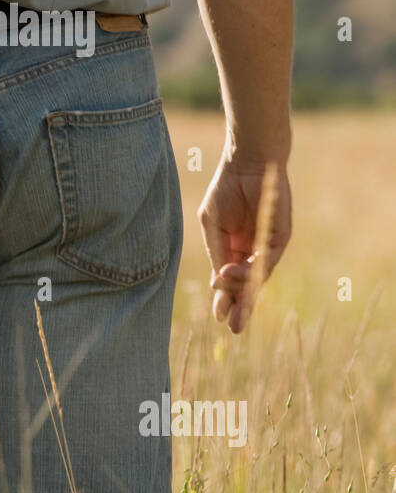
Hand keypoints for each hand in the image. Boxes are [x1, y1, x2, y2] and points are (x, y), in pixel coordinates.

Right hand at [198, 152, 291, 334]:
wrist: (247, 162)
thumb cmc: (225, 190)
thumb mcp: (212, 227)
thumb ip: (216, 254)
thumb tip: (216, 282)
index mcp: (232, 251)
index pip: (229, 282)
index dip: (224, 300)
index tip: (218, 318)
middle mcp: (251, 251)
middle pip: (248, 286)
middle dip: (241, 308)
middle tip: (234, 329)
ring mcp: (267, 244)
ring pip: (258, 276)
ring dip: (243, 293)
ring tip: (230, 306)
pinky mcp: (280, 235)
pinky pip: (267, 258)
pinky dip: (251, 270)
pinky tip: (233, 272)